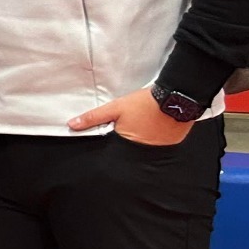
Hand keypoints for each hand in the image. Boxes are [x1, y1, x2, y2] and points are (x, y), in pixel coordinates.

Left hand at [69, 87, 192, 145]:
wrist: (176, 96)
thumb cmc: (144, 103)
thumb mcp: (115, 108)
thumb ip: (94, 118)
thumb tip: (72, 125)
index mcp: (128, 144)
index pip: (115, 151)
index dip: (113, 146)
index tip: (114, 138)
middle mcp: (145, 151)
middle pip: (131, 150)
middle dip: (127, 144)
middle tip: (132, 130)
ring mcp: (160, 148)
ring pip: (146, 147)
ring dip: (143, 140)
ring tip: (144, 128)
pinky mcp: (173, 143)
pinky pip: (161, 144)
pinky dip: (157, 138)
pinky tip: (156, 128)